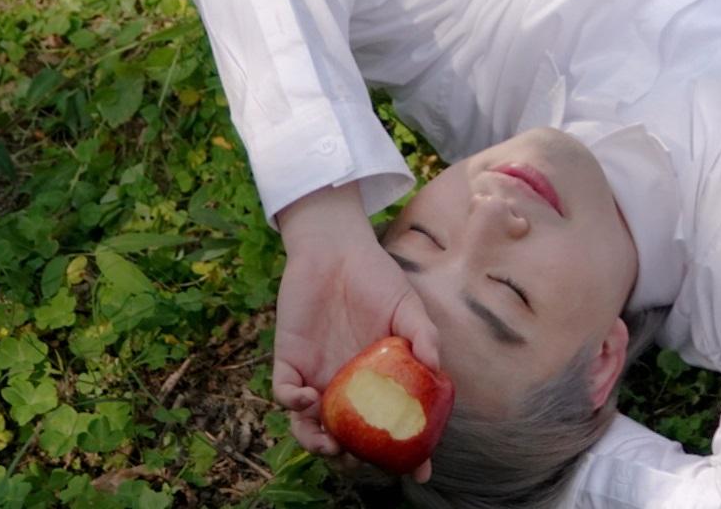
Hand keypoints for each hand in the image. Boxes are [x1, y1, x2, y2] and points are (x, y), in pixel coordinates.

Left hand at [270, 183, 440, 481]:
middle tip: (362, 460)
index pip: (390, 424)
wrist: (335, 249)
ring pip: (310, 427)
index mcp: (378, 380)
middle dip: (352, 458)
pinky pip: (285, 394)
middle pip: (347, 437)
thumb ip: (423, 336)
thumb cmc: (375, 277)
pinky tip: (310, 398)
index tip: (420, 472)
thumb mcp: (408, 307)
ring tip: (331, 444)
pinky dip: (294, 404)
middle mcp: (346, 385)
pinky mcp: (289, 361)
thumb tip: (436, 367)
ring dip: (317, 443)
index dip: (405, 453)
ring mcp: (317, 375)